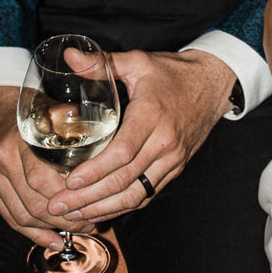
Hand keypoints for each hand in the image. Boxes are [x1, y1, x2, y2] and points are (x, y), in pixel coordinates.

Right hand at [0, 85, 76, 249]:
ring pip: (21, 215)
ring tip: (77, 230)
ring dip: (51, 229)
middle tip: (89, 223)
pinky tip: (53, 240)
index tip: (92, 204)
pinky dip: (32, 233)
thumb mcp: (58, 110)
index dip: (68, 197)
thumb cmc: (36, 108)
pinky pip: (10, 217)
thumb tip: (112, 152)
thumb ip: (78, 129)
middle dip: (64, 219)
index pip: (42, 179)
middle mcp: (1, 159)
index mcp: (20, 139)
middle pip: (33, 203)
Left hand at [49, 48, 233, 223]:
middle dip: (89, 198)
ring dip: (103, 209)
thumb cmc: (173, 72)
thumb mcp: (138, 61)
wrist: (213, 82)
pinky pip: (147, 194)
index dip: (95, 171)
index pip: (122, 152)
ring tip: (73, 216)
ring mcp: (172, 159)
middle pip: (124, 180)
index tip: (70, 182)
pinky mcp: (176, 168)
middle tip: (58, 206)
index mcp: (152, 115)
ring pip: (136, 194)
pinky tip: (100, 211)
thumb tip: (69, 56)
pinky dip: (122, 207)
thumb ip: (101, 62)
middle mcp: (165, 142)